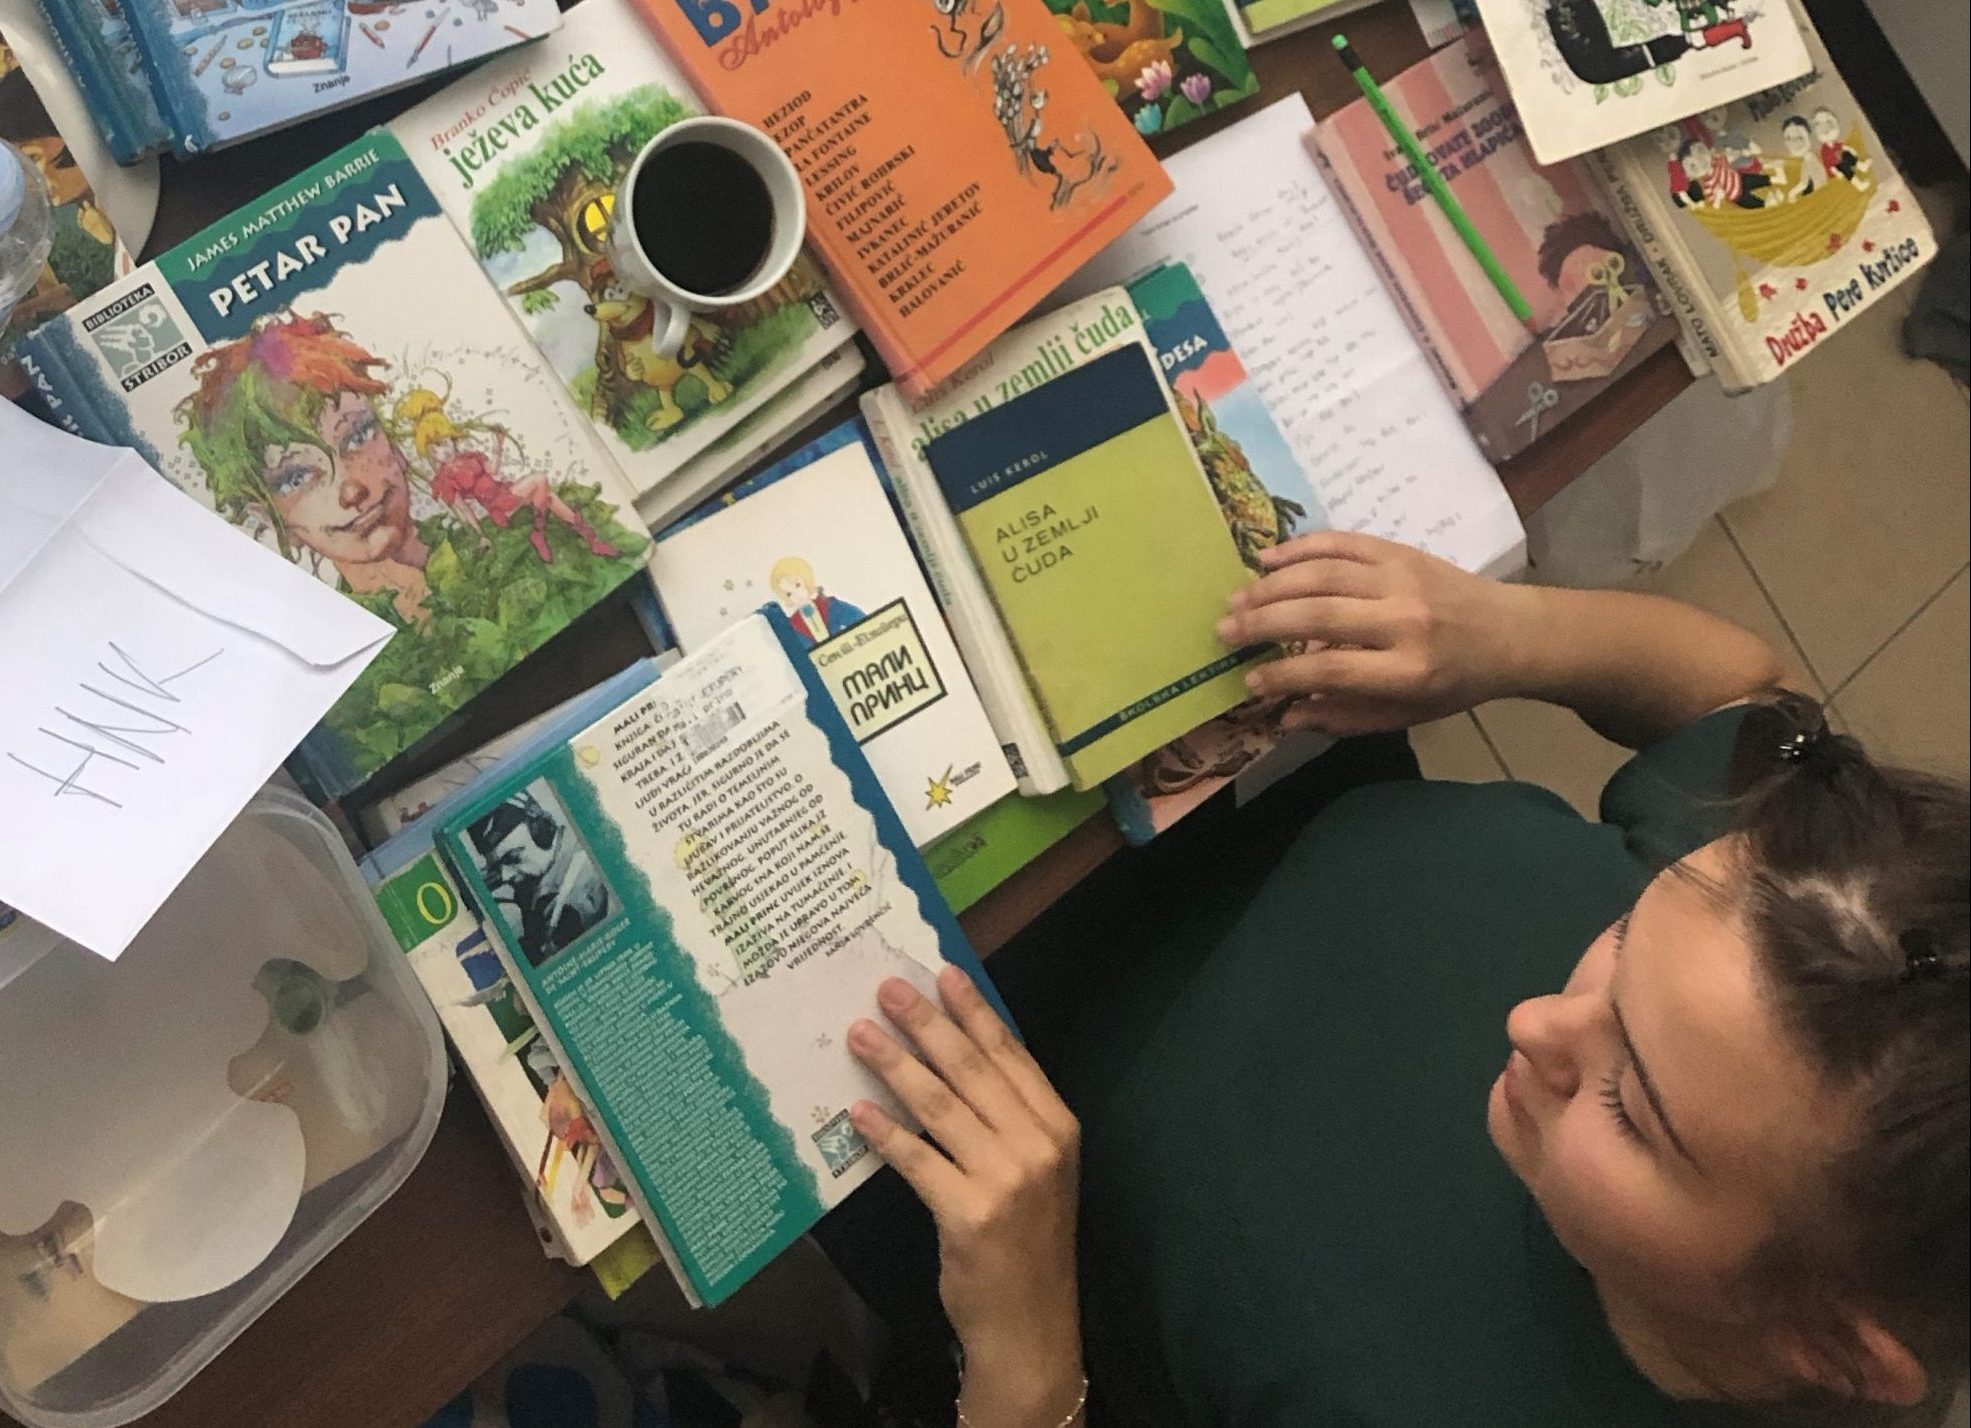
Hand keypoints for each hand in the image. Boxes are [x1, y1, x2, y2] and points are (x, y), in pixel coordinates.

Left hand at [849, 968, 1085, 1425]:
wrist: (1031, 1327)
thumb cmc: (1026, 1245)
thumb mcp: (1035, 1172)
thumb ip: (1005, 1119)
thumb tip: (951, 1060)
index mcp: (1058, 1127)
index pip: (1011, 1055)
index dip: (975, 1011)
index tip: (944, 973)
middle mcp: (1039, 1145)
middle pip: (973, 1069)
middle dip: (927, 1023)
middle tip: (888, 989)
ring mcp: (1007, 1179)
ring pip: (941, 1105)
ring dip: (896, 1064)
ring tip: (860, 1034)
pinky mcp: (971, 1214)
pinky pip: (919, 1160)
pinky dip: (886, 1132)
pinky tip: (857, 1111)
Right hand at [1216, 530, 1528, 736]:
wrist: (1510, 633)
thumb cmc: (1454, 683)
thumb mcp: (1406, 714)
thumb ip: (1344, 716)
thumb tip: (1285, 715)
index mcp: (1408, 670)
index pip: (1330, 668)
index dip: (1283, 675)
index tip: (1248, 680)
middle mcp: (1404, 620)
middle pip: (1319, 615)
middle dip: (1263, 622)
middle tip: (1224, 631)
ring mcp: (1402, 579)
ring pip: (1324, 573)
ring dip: (1272, 584)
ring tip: (1236, 598)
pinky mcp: (1400, 551)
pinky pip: (1342, 542)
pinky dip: (1301, 547)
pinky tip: (1267, 558)